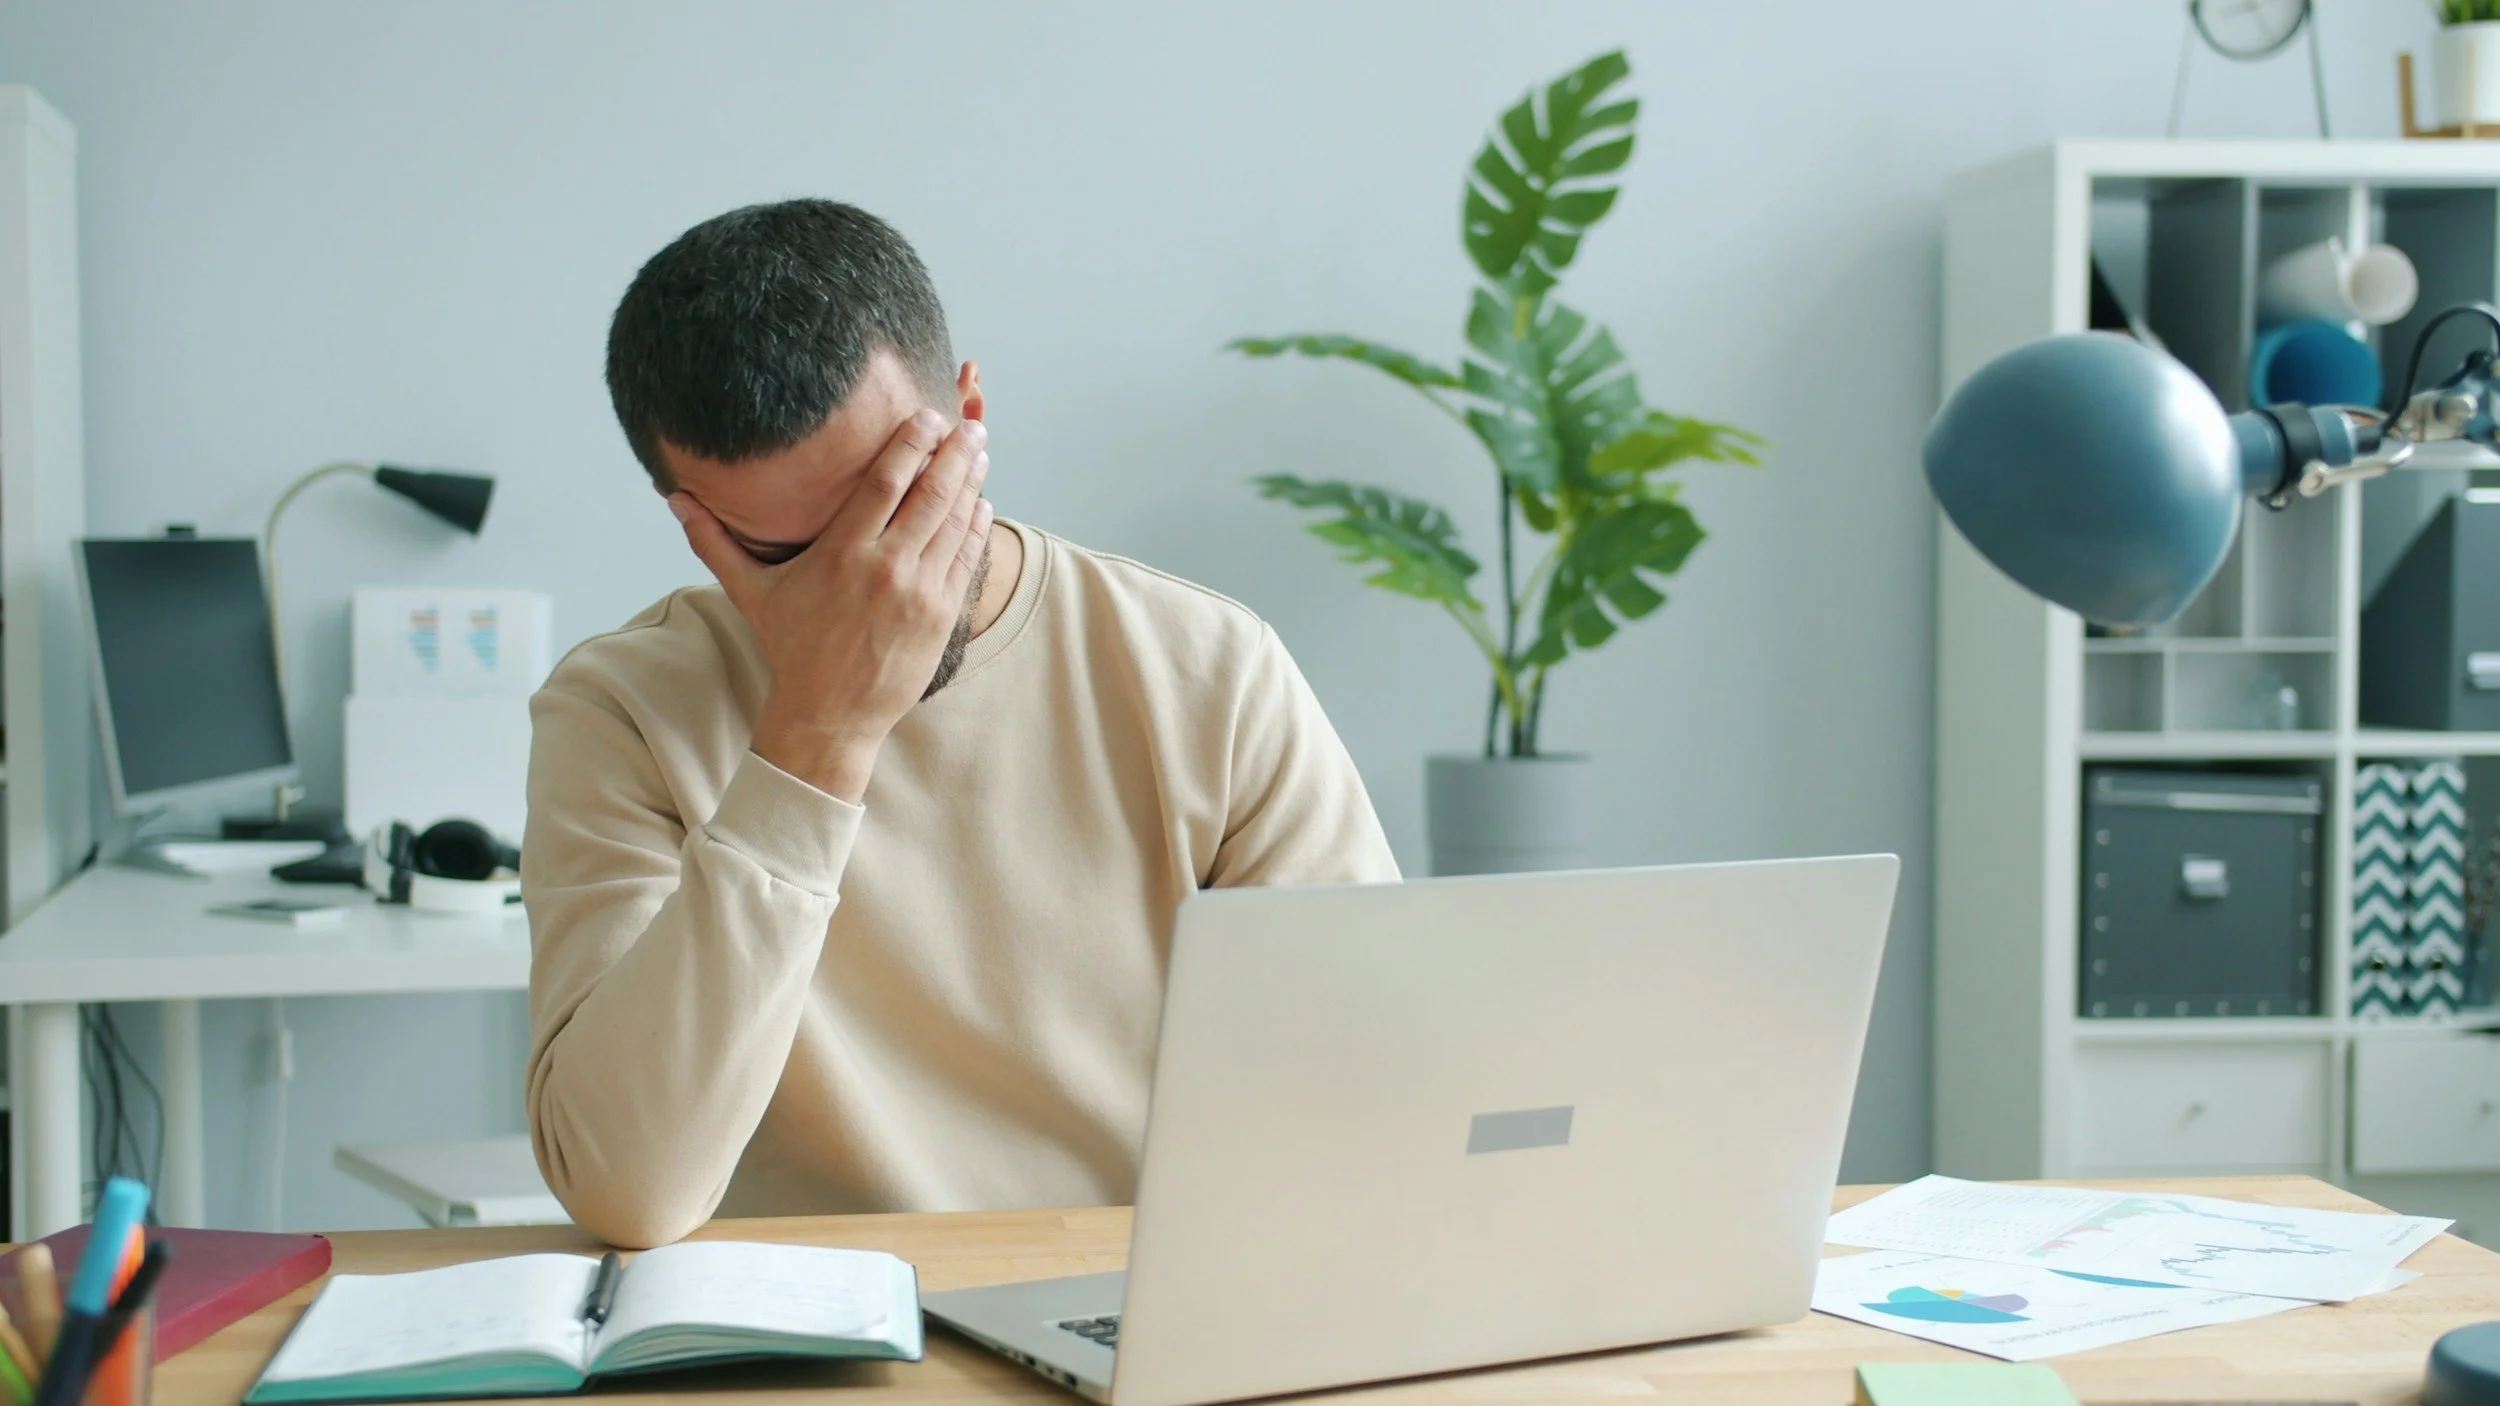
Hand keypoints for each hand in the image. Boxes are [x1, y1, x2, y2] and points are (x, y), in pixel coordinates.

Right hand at [671, 409, 994, 801]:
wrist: (830, 715)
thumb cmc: (792, 649)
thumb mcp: (751, 593)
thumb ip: (715, 541)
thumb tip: (674, 498)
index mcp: (841, 554)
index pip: (884, 483)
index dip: (910, 444)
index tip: (926, 417)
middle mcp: (885, 568)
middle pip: (930, 495)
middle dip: (954, 454)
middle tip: (968, 424)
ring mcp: (918, 592)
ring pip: (954, 524)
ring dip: (971, 483)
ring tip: (979, 451)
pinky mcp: (940, 615)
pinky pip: (965, 560)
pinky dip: (976, 528)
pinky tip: (980, 502)